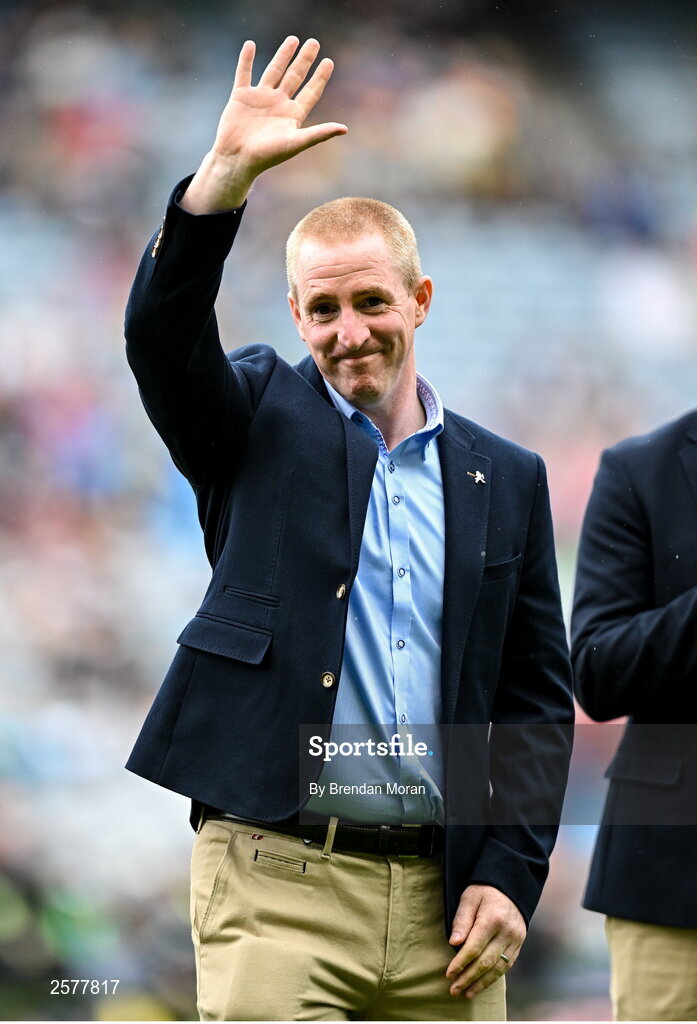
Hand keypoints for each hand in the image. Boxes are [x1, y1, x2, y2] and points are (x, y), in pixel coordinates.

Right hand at [182, 36, 346, 212]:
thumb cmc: (267, 156)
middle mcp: (278, 104)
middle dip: (305, 60)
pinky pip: (244, 73)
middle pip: (295, 76)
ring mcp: (259, 98)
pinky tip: (250, 44)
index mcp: (292, 115)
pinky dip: (246, 59)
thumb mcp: (296, 143)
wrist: (237, 160)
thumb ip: (319, 133)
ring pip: (273, 71)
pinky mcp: (240, 96)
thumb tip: (345, 129)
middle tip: (314, 42)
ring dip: (283, 55)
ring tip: (293, 39)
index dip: (320, 77)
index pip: (310, 92)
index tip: (329, 62)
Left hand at [445, 884, 525, 999]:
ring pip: (498, 968)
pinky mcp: (519, 944)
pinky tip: (482, 984)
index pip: (474, 947)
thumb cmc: (484, 891)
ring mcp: (515, 939)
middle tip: (454, 989)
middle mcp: (506, 932)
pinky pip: (507, 966)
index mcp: (492, 919)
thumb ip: (461, 920)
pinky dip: (494, 977)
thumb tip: (454, 943)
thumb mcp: (469, 898)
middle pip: (486, 961)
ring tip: (466, 993)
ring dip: (481, 983)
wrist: (510, 886)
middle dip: (468, 978)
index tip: (449, 974)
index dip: (460, 963)